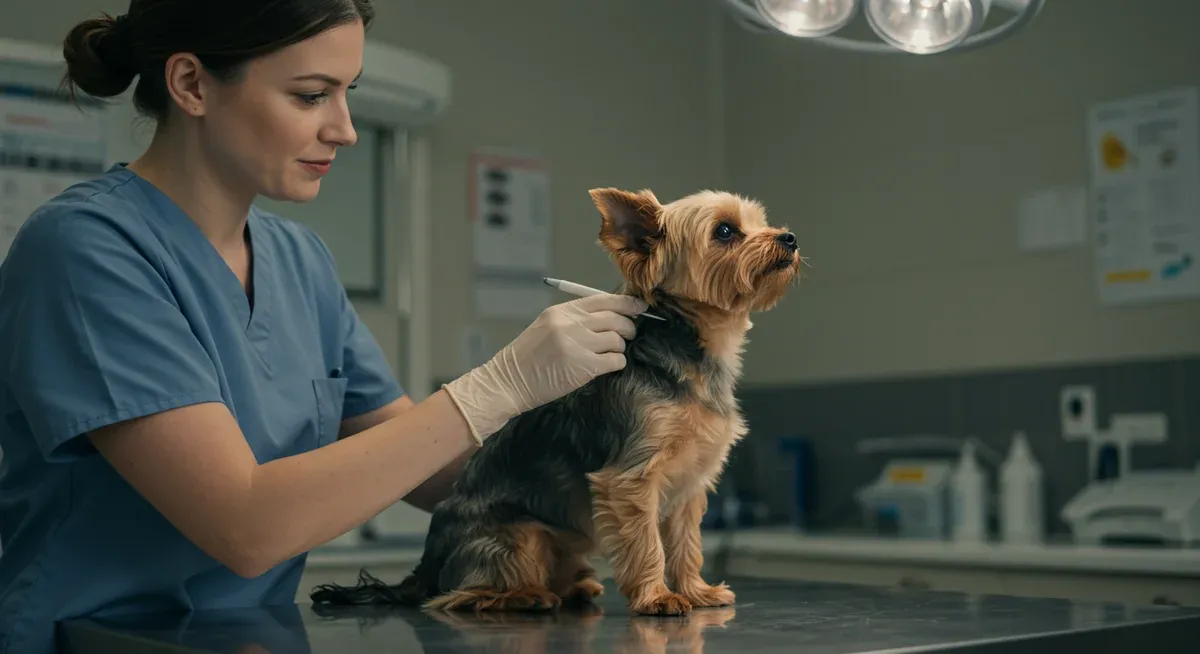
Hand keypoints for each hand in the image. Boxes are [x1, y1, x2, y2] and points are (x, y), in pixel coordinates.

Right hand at [442, 293, 647, 443]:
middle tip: (628, 334)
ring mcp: (577, 345)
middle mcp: (570, 324)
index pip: (603, 299)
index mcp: (562, 311)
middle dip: (628, 326)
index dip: (626, 303)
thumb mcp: (546, 326)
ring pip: (617, 339)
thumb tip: (610, 315)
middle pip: (615, 318)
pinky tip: (609, 365)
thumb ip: (574, 318)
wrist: (508, 382)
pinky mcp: (583, 367)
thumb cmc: (527, 357)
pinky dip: (617, 363)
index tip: (639, 307)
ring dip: (619, 347)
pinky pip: (615, 360)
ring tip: (611, 353)